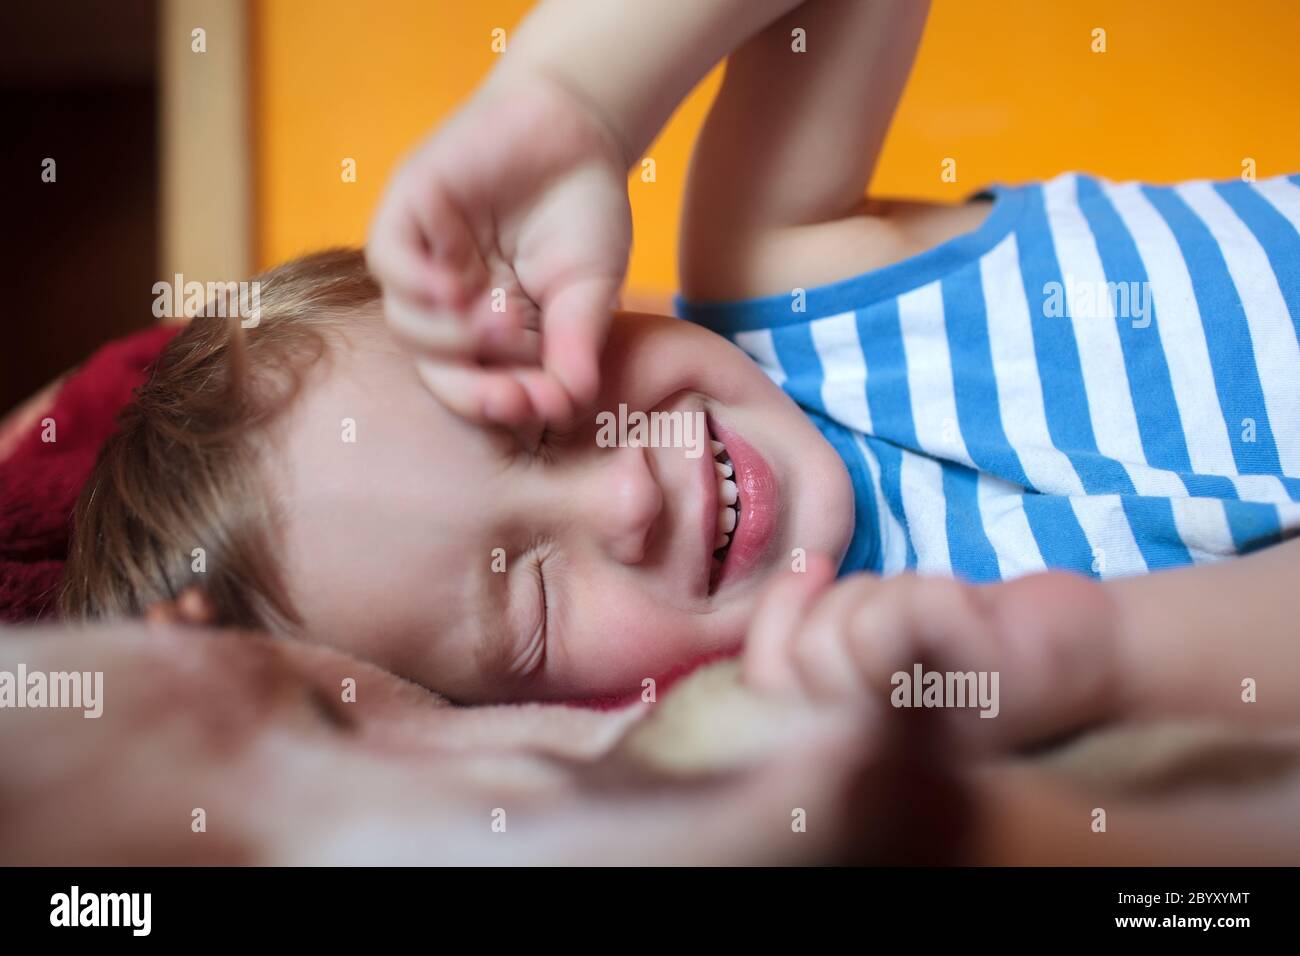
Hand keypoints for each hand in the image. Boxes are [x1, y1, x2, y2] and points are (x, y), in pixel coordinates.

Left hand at [366, 73, 631, 436]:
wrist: (576, 127)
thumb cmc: (584, 214)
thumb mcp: (589, 291)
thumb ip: (575, 346)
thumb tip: (570, 403)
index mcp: (489, 334)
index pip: (477, 387)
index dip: (500, 405)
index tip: (538, 408)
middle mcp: (449, 306)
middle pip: (435, 369)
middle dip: (472, 389)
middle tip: (513, 392)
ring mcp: (424, 260)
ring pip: (406, 323)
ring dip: (450, 337)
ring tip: (500, 321)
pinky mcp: (407, 213)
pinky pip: (389, 261)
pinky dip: (416, 281)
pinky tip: (456, 283)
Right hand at [741, 557, 1123, 749]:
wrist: (1073, 648)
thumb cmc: (954, 646)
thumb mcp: (852, 649)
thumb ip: (793, 650)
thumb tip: (737, 608)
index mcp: (843, 750)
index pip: (761, 692)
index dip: (775, 621)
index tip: (810, 570)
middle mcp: (879, 763)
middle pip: (801, 653)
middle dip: (842, 601)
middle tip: (896, 610)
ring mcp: (930, 737)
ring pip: (851, 627)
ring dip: (891, 593)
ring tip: (933, 615)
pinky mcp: (979, 692)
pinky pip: (911, 609)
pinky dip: (936, 590)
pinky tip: (967, 613)